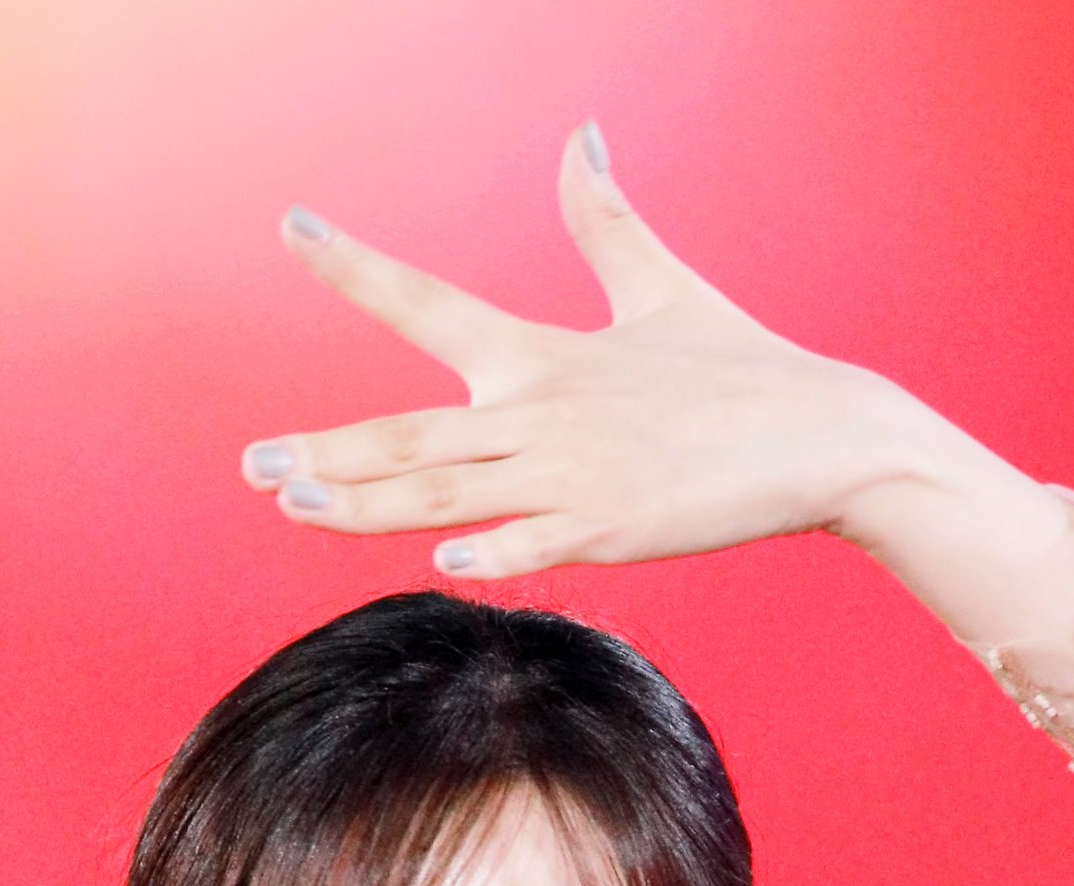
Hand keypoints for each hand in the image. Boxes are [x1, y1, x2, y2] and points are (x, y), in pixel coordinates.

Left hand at [241, 126, 885, 578]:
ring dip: (365, 504)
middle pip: (409, 431)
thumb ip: (604, 221)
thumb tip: (582, 136)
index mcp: (541, 354)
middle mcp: (542, 410)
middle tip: (250, 463)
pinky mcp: (613, 529)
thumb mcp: (661, 288)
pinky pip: (536, 543)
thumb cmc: (740, 370)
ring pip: (446, 493)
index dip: (353, 266)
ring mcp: (574, 475)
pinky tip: (440, 562)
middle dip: (325, 447)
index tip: (290, 226)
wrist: (823, 436)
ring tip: (293, 506)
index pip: (427, 302)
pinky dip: (491, 552)